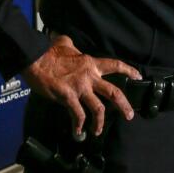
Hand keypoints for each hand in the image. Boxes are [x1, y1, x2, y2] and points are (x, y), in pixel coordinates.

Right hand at [21, 35, 140, 136]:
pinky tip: (77, 132)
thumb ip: (71, 44)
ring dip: (100, 123)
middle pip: (113, 92)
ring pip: (98, 109)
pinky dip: (78, 126)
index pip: (115, 65)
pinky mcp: (68, 97)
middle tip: (129, 115)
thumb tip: (67, 40)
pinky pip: (77, 115)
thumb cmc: (48, 51)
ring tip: (98, 131)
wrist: (34, 59)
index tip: (138, 76)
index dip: (128, 71)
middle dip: (124, 105)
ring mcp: (80, 88)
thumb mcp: (64, 43)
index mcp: (90, 64)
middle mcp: (89, 77)